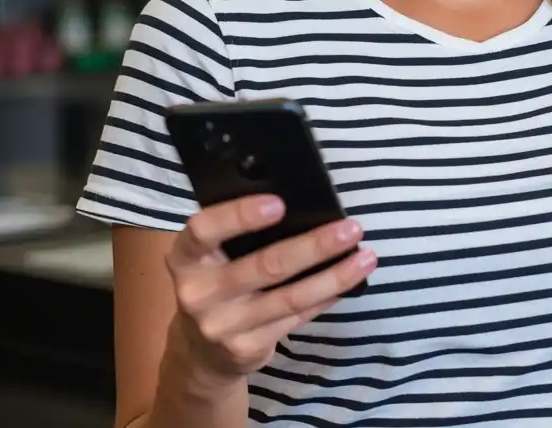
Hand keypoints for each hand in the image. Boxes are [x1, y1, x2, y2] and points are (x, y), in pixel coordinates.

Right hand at [165, 195, 374, 382]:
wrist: (199, 351)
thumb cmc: (217, 278)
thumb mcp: (211, 255)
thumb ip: (237, 232)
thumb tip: (301, 200)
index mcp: (186, 258)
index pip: (204, 230)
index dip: (240, 215)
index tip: (280, 203)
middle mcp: (198, 294)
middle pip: (264, 266)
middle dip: (314, 246)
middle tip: (351, 227)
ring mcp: (223, 326)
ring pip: (289, 297)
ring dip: (334, 275)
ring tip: (366, 256)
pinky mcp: (247, 348)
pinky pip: (296, 317)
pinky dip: (326, 296)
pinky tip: (349, 281)